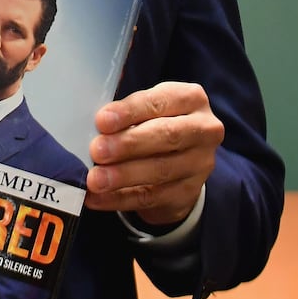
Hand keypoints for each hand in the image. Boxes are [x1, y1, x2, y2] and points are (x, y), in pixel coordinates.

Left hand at [85, 82, 223, 224]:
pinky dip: (119, 198)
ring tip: (95, 179)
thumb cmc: (153, 125)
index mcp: (190, 99)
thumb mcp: (145, 111)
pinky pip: (151, 197)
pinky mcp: (188, 193)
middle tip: (97, 150)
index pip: (159, 102)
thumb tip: (94, 127)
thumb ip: (124, 115)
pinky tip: (96, 198)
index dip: (129, 112)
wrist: (178, 164)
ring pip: (160, 170)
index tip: (101, 121)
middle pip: (166, 135)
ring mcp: (200, 163)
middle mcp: (203, 129)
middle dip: (128, 143)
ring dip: (123, 175)